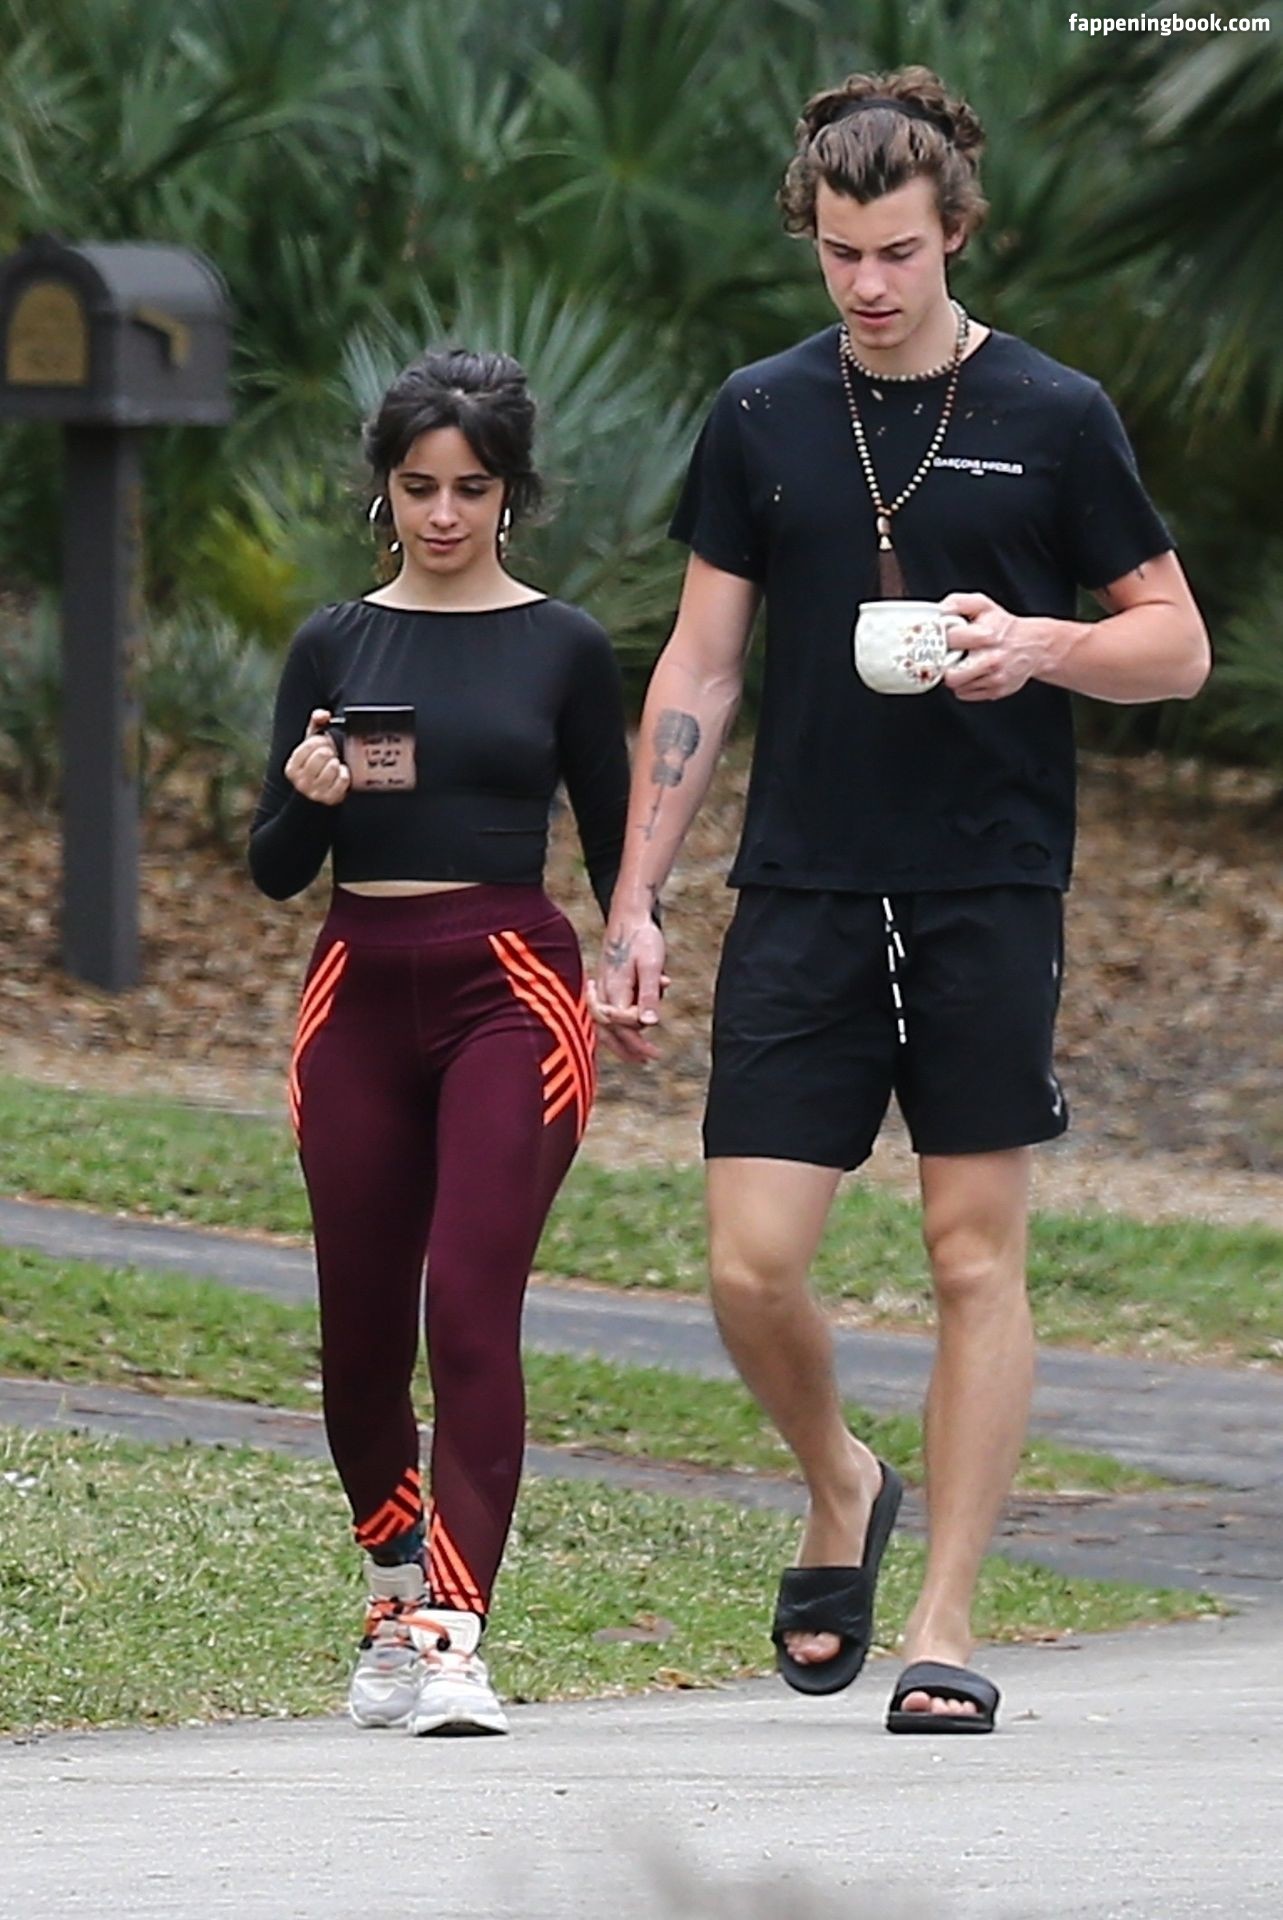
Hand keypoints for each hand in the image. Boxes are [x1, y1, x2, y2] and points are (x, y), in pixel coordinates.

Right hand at [285, 709, 350, 804]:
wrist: (318, 798)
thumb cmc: (316, 766)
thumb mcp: (311, 746)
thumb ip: (315, 725)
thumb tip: (323, 714)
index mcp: (292, 767)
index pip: (310, 745)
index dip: (320, 741)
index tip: (323, 744)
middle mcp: (300, 782)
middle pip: (322, 754)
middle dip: (330, 751)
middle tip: (331, 754)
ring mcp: (314, 792)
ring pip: (333, 767)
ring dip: (337, 763)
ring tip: (335, 764)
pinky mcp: (329, 800)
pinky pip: (343, 780)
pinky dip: (345, 774)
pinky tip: (342, 773)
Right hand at [591, 916, 667, 1064]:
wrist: (629, 913)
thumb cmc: (641, 937)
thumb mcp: (651, 965)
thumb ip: (649, 994)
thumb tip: (649, 1023)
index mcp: (613, 988)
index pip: (621, 1022)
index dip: (636, 1032)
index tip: (652, 1035)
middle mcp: (604, 991)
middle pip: (610, 1029)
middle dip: (628, 1047)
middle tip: (647, 1060)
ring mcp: (603, 987)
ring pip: (609, 1022)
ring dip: (625, 1037)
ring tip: (641, 1052)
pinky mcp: (608, 982)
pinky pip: (613, 1009)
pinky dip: (625, 1020)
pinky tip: (644, 1018)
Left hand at [940, 593, 1045, 701]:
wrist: (1032, 646)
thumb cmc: (1002, 626)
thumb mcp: (982, 605)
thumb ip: (958, 603)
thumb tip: (939, 611)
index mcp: (986, 635)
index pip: (949, 643)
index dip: (940, 641)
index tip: (941, 640)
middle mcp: (991, 659)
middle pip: (950, 676)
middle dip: (946, 666)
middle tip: (951, 657)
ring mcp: (994, 678)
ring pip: (956, 686)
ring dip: (956, 676)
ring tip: (965, 662)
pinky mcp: (995, 691)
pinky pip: (965, 694)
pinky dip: (964, 685)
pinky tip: (972, 672)